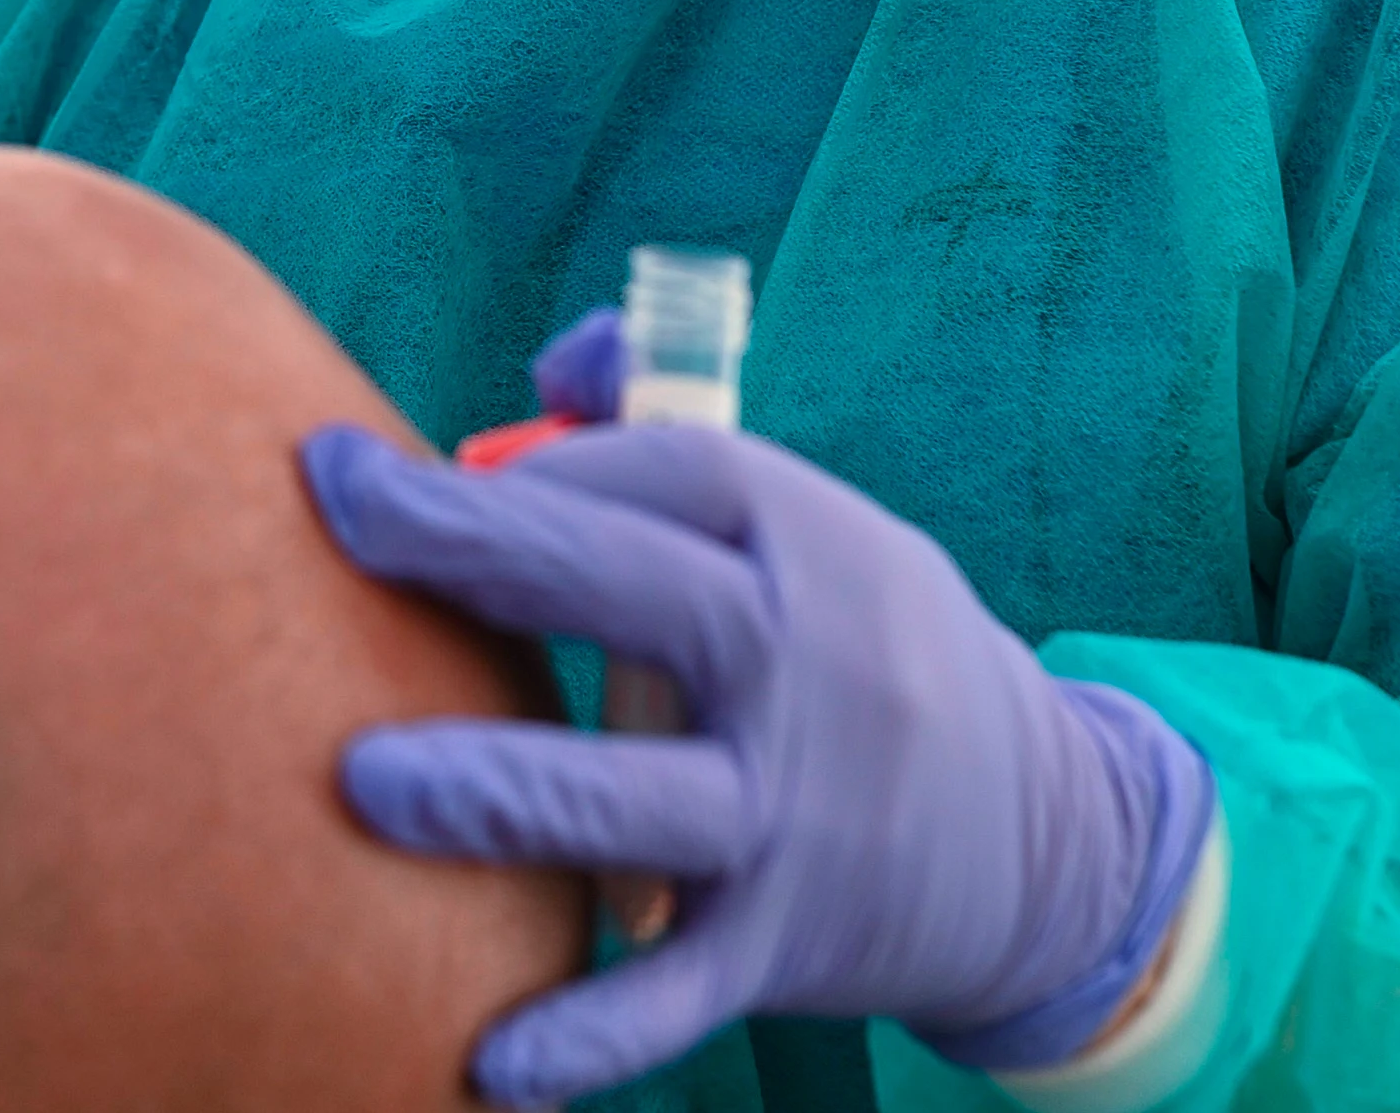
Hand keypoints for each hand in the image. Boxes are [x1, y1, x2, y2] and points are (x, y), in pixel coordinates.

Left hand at [302, 418, 1211, 1106]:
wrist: (1050, 845)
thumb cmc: (865, 650)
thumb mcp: (811, 528)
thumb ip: (670, 434)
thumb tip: (566, 358)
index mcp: (809, 547)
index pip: (674, 472)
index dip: (546, 456)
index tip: (407, 461)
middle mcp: (805, 672)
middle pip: (643, 596)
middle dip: (487, 547)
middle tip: (349, 508)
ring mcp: (792, 816)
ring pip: (640, 801)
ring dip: (503, 792)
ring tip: (365, 784)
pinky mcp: (780, 944)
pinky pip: (674, 993)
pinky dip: (588, 1035)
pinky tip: (480, 1064)